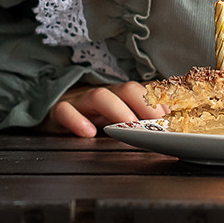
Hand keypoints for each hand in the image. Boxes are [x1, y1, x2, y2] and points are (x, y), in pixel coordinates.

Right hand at [40, 81, 163, 137]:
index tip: (172, 118)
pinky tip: (87, 133)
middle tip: (156, 123)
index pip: (145, 93)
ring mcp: (80, 102)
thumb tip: (169, 127)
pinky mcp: (57, 112)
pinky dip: (76, 120)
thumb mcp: (116, 118)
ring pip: (99, 96)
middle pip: (126, 89)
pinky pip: (64, 111)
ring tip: (128, 126)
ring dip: (117, 110)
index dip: (161, 103)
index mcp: (120, 97)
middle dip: (144, 104)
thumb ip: (140, 122)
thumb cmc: (90, 119)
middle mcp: (104, 96)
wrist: (50, 114)